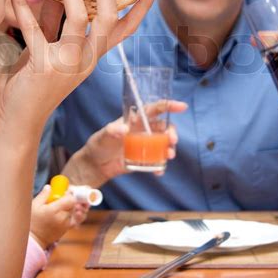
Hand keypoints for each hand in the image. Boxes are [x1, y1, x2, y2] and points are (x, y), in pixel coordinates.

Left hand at [0, 0, 158, 135]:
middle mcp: (85, 60)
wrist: (17, 124)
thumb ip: (54, 26)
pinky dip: (24, 7)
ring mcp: (67, 64)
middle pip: (109, 19)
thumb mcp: (48, 52)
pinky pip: (35, 30)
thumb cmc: (31, 86)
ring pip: (80, 18)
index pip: (125, 30)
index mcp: (91, 57)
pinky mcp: (43, 67)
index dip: (141, 8)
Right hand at [30, 190, 76, 248]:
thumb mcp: (35, 206)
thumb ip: (43, 195)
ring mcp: (65, 225)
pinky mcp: (66, 230)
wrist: (34, 239)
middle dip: (67, 201)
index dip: (68, 195)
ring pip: (72, 212)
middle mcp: (62, 218)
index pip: (70, 199)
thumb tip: (49, 187)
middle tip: (58, 201)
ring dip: (67, 209)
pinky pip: (71, 219)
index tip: (62, 194)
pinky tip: (58, 216)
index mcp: (54, 210)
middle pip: (72, 205)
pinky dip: (67, 216)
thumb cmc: (33, 221)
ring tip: (56, 210)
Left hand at [64, 100, 187, 186]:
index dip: (167, 106)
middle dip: (172, 132)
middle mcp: (143, 132)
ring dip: (170, 149)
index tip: (181, 106)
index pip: (153, 109)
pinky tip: (158, 171)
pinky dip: (160, 166)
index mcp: (135, 121)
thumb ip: (112, 131)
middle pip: (163, 128)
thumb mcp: (103, 136)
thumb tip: (123, 129)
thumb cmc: (99, 145)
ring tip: (169, 156)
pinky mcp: (144, 160)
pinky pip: (157, 162)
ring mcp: (144, 146)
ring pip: (163, 145)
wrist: (96, 165)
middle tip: (172, 139)